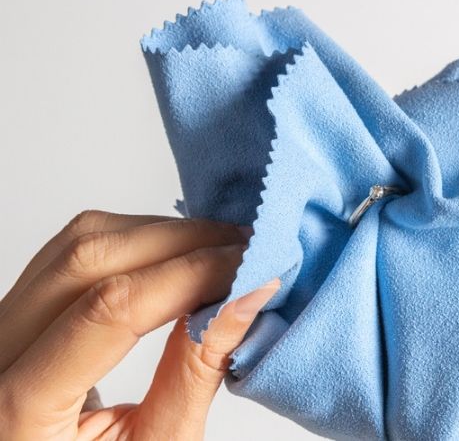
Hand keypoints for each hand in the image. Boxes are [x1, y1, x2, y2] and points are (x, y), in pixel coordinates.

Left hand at [0, 211, 279, 439]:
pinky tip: (180, 254)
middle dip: (181, 241)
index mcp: (19, 409)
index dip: (189, 274)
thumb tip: (246, 298)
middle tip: (246, 248)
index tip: (249, 267)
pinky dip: (134, 240)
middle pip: (87, 258)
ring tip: (221, 250)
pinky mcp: (17, 314)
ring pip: (77, 241)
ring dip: (160, 232)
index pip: (110, 308)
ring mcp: (0, 329)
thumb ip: (195, 372)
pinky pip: (70, 252)